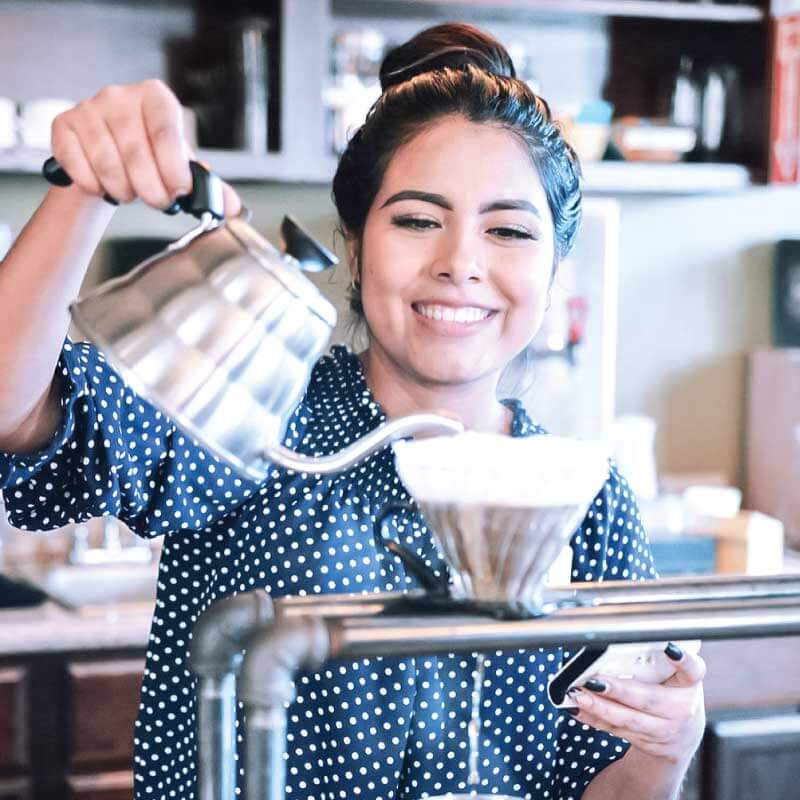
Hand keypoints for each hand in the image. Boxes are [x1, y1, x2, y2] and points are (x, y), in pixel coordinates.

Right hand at [50, 80, 240, 213]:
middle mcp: (120, 96)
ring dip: (123, 190)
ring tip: (132, 192)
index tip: (179, 192)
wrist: (111, 153)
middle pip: (137, 153)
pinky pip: (78, 165)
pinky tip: (104, 186)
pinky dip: (94, 185)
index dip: (174, 169)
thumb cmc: (153, 156)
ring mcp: (89, 109)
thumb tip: (233, 208)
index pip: (166, 133)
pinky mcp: (64, 126)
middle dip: (152, 189)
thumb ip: (208, 185)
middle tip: (159, 201)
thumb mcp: (182, 164)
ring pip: (107, 163)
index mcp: (156, 98)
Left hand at [567, 642, 705, 765]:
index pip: (693, 670)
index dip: (683, 660)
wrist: (683, 735)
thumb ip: (658, 659)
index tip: (670, 648)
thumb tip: (624, 636)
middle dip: (617, 691)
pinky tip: (578, 710)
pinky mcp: (646, 743)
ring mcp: (663, 731)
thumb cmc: (674, 693)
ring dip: (600, 708)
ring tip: (580, 696)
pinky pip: (616, 731)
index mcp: (689, 685)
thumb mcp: (676, 675)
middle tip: (593, 681)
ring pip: (628, 720)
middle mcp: (680, 710)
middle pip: (647, 700)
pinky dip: (595, 720)